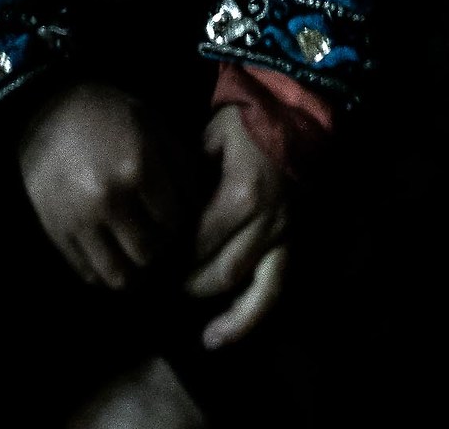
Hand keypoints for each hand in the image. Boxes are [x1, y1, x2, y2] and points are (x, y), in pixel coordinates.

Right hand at [18, 81, 187, 290]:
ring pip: (119, 275)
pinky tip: (111, 256)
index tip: (174, 216)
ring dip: (132, 270)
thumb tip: (197, 204)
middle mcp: (110, 199)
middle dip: (157, 248)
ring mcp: (80, 220)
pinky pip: (88, 273)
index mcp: (138, 167)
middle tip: (156, 235)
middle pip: (149, 252)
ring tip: (135, 254)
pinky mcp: (57, 232)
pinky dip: (104, 274)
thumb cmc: (106, 114)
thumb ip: (179, 164)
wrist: (45, 110)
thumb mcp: (150, 123)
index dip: (179, 222)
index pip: (174, 221)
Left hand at [185, 104, 289, 349]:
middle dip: (190, 288)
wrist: (298, 108)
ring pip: (257, 291)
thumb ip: (190, 177)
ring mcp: (286, 235)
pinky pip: (279, 285)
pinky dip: (258, 312)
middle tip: (162, 294)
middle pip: (221, 272)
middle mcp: (266, 224)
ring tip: (208, 339)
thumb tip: (169, 212)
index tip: (149, 265)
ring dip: (231, 318)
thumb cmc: (249, 118)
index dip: (172, 258)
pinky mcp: (297, 240)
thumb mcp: (209, 138)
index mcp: (240, 196)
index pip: (198, 242)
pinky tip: (236, 330)